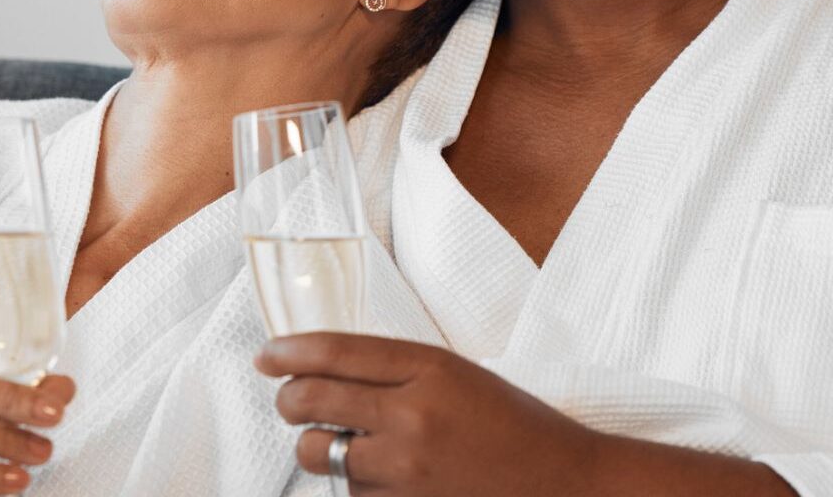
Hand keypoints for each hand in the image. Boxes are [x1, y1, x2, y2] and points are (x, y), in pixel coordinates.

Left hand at [256, 334, 597, 495]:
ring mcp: (406, 471)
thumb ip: (395, 370)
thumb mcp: (458, 375)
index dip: (288, 350)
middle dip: (288, 400)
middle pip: (310, 401)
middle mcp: (411, 418)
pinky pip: (352, 495)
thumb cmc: (514, 426)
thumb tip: (323, 368)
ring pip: (322, 455)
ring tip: (344, 443)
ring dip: (320, 448)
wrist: (566, 485)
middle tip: (289, 400)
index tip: (267, 354)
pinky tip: (383, 477)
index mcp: (429, 370)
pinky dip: (355, 485)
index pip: (334, 352)